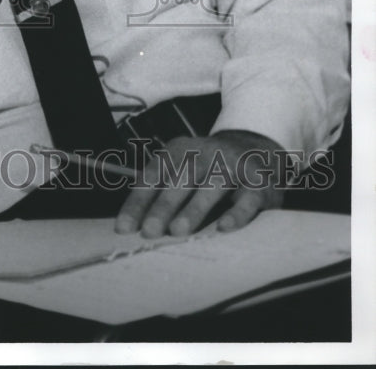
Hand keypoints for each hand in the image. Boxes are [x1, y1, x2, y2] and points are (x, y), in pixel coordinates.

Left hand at [115, 130, 284, 238]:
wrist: (255, 151)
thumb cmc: (207, 169)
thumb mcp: (182, 169)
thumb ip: (160, 190)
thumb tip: (132, 223)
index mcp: (180, 150)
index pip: (154, 174)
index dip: (138, 201)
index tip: (124, 227)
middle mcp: (205, 153)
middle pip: (181, 178)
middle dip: (163, 206)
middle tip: (148, 231)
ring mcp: (232, 166)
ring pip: (212, 185)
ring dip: (194, 208)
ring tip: (177, 231)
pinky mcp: (257, 183)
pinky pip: (248, 198)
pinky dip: (237, 213)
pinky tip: (224, 227)